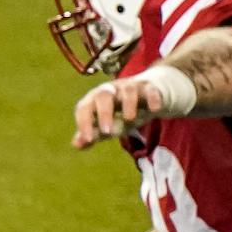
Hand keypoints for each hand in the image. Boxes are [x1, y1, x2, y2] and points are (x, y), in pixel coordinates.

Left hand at [72, 68, 194, 149]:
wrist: (147, 97)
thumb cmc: (121, 114)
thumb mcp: (107, 126)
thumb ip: (93, 134)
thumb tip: (77, 144)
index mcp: (95, 100)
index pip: (84, 108)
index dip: (84, 123)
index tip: (88, 139)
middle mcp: (111, 91)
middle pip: (103, 95)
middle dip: (104, 113)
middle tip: (108, 132)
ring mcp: (130, 87)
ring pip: (128, 90)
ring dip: (128, 103)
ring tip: (130, 119)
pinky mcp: (149, 88)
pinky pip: (150, 90)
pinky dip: (152, 98)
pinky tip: (154, 110)